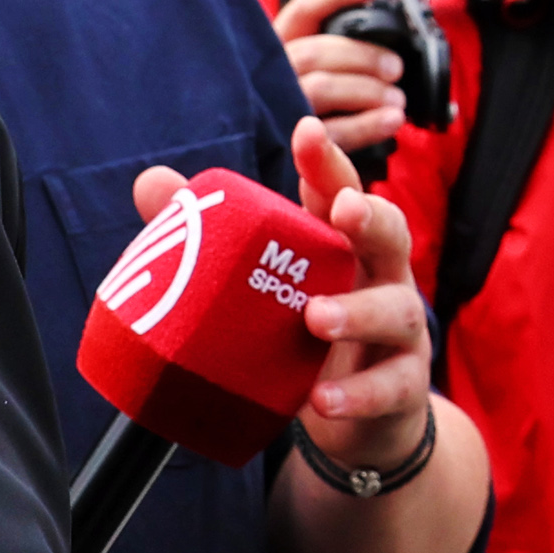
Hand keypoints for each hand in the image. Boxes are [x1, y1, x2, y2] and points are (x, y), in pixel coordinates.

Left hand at [132, 125, 433, 474]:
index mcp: (344, 248)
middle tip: (345, 211)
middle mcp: (381, 279)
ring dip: (359, 312)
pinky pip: (391, 387)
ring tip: (315, 319)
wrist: (359, 421)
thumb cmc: (306, 336)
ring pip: (398, 311)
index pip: (342, 193)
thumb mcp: (264, 287)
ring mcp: (399, 333)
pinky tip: (321, 398)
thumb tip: (152, 182)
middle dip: (373, 217)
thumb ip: (211, 236)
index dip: (328, 163)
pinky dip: (358, 392)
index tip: (306, 131)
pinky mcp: (402, 386)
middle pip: (392, 234)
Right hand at [272, 0, 406, 160]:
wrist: (295, 151)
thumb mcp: (316, 64)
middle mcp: (270, 72)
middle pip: (314, 51)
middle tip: (396, 67)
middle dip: (362, 56)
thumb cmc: (310, 100)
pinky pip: (330, 131)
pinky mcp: (289, 144)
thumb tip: (385, 23)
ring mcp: (276, 108)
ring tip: (397, 98)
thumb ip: (339, 44)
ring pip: (320, 87)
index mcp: (278, 44)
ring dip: (368, 90)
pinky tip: (391, 120)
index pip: (304, 8)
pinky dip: (367, 124)